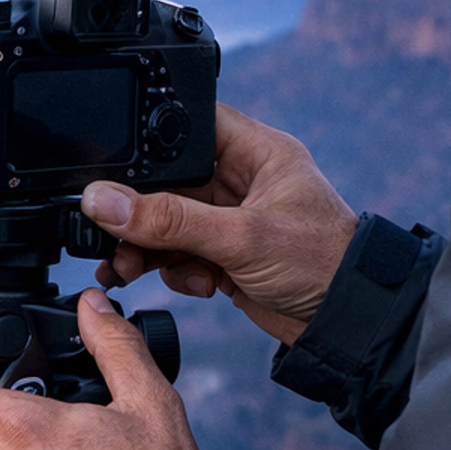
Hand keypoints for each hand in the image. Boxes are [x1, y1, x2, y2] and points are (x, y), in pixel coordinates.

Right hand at [83, 103, 356, 344]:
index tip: (111, 164)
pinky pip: (178, 253)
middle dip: (136, 209)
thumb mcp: (240, 238)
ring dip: (145, 245)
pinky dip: (172, 270)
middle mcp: (241, 180)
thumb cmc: (323, 264)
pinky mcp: (224, 255)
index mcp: (256, 152)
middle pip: (167, 181)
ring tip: (127, 267)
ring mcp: (230, 219)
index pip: (190, 124)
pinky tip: (193, 283)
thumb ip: (170, 221)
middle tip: (108, 231)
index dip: (149, 138)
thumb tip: (104, 201)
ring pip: (166, 222)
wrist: (346, 325)